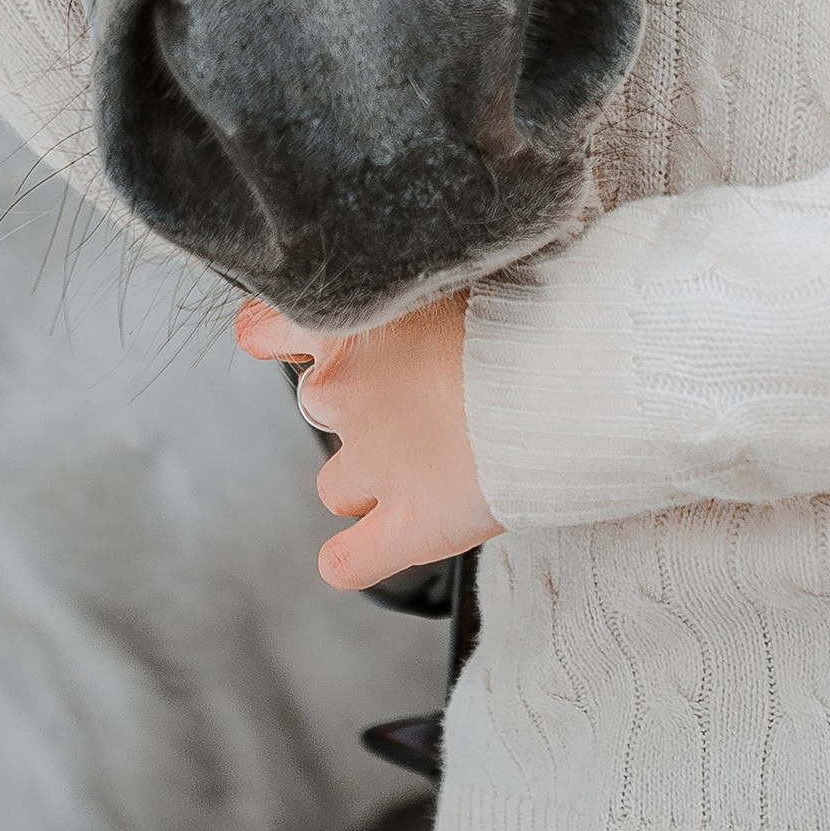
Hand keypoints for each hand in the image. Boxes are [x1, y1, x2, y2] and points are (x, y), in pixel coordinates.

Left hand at [236, 293, 498, 592]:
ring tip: (429, 461)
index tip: (298, 341)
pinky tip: (374, 546)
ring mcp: (370, 465)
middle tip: (422, 395)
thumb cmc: (525, 305)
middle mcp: (340, 393)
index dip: (282, 338)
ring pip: (336, 484)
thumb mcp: (458, 269)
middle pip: (318, 407)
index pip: (263, 328)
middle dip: (361, 408)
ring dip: (370, 477)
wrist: (566, 370)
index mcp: (346, 323)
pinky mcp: (408, 524)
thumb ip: (423, 282)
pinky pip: (348, 561)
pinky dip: (354, 558)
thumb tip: (433, 271)